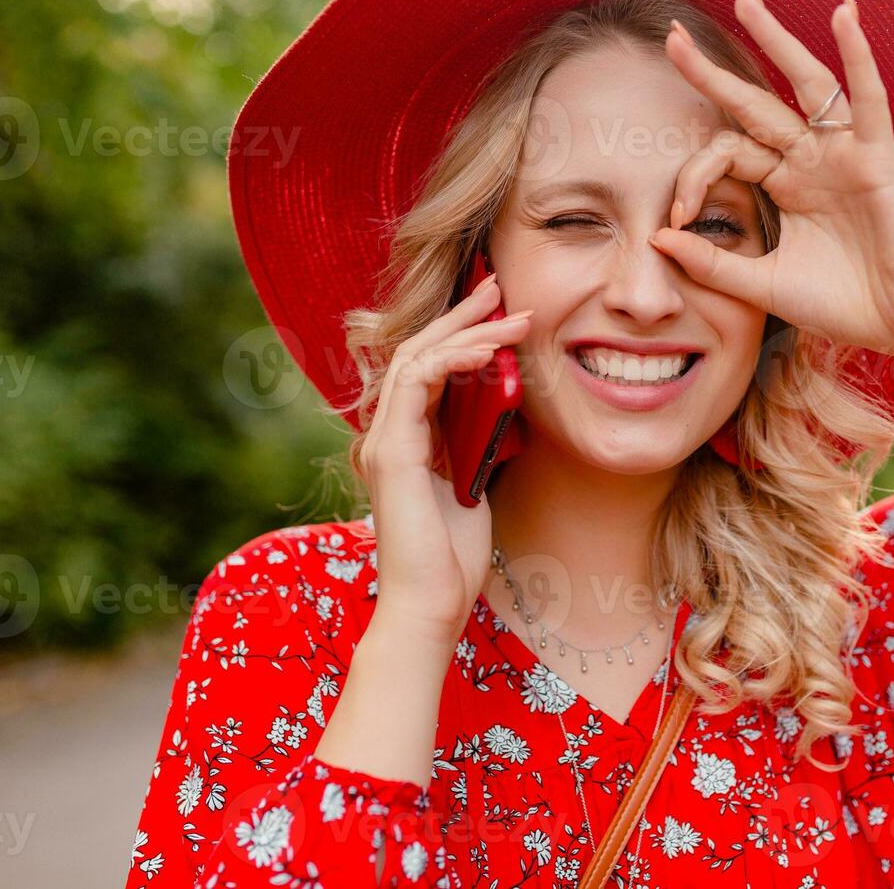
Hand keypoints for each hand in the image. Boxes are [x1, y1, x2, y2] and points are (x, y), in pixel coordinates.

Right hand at [352, 271, 533, 647]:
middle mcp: (387, 434)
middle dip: (461, 316)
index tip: (500, 311)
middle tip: (500, 287)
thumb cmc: (453, 559)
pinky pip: (419, 383)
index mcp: (405, 440)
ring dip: (467, 331)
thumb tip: (503, 408)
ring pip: (417, 359)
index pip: (425, 368)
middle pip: (418, 350)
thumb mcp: (474, 484)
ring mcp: (384, 441)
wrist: (431, 606)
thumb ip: (476, 444)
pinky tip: (490, 352)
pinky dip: (454, 360)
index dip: (460, 334)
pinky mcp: (392, 453)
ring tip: (510, 313)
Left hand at [651, 0, 893, 361]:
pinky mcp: (878, 158)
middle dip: (714, 71)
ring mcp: (844, 154)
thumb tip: (656, 237)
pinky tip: (843, 15)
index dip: (693, 177)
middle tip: (673, 37)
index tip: (675, 218)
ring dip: (776, 40)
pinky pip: (867, 99)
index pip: (727, 154)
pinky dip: (857, 56)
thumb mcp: (762, 285)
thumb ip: (712, 264)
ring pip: (806, 85)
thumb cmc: (843, 305)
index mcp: (786, 185)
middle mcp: (811, 161)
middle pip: (756, 103)